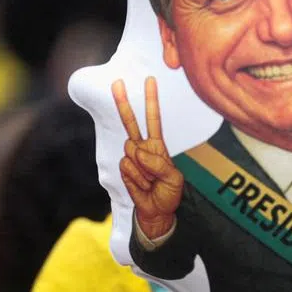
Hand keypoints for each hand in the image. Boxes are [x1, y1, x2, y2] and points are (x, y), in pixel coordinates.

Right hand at [113, 76, 183, 240]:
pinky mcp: (124, 169)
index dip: (151, 100)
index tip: (150, 80)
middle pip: (131, 122)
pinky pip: (129, 168)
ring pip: (132, 152)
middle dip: (123, 103)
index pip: (153, 119)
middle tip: (117, 83)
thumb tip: (137, 151)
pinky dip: (138, 178)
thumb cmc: (168, 193)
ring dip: (145, 170)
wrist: (157, 211)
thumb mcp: (174, 178)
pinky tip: (143, 185)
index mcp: (158, 145)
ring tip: (152, 181)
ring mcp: (132, 158)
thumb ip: (159, 164)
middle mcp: (143, 148)